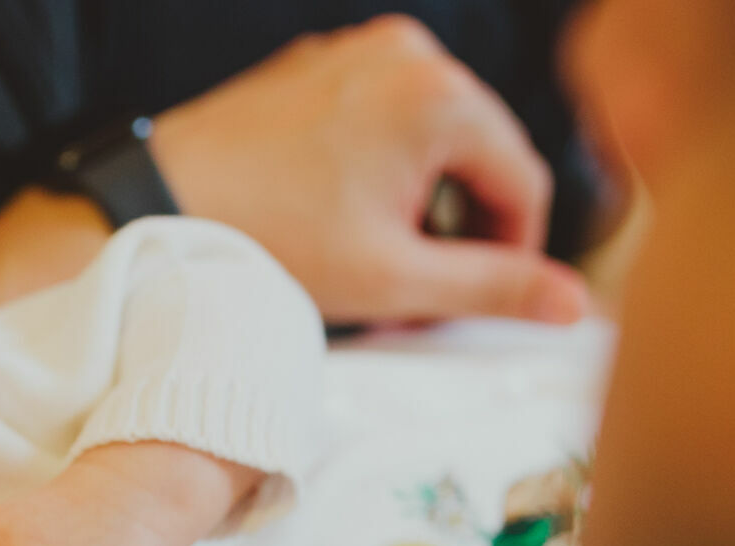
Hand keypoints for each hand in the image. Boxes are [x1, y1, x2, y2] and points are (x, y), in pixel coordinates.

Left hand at [149, 14, 590, 325]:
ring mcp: (360, 51)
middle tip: (423, 290)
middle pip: (480, 153)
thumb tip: (573, 305)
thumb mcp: (396, 279)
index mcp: (439, 96)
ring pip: (433, 137)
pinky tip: (346, 221)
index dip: (515, 251)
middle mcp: (407, 53)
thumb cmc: (270, 238)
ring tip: (379, 259)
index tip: (483, 297)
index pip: (523, 179)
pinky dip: (384, 169)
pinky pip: (384, 117)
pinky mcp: (322, 64)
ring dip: (424, 200)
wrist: (160, 204)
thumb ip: (492, 288)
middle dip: (462, 225)